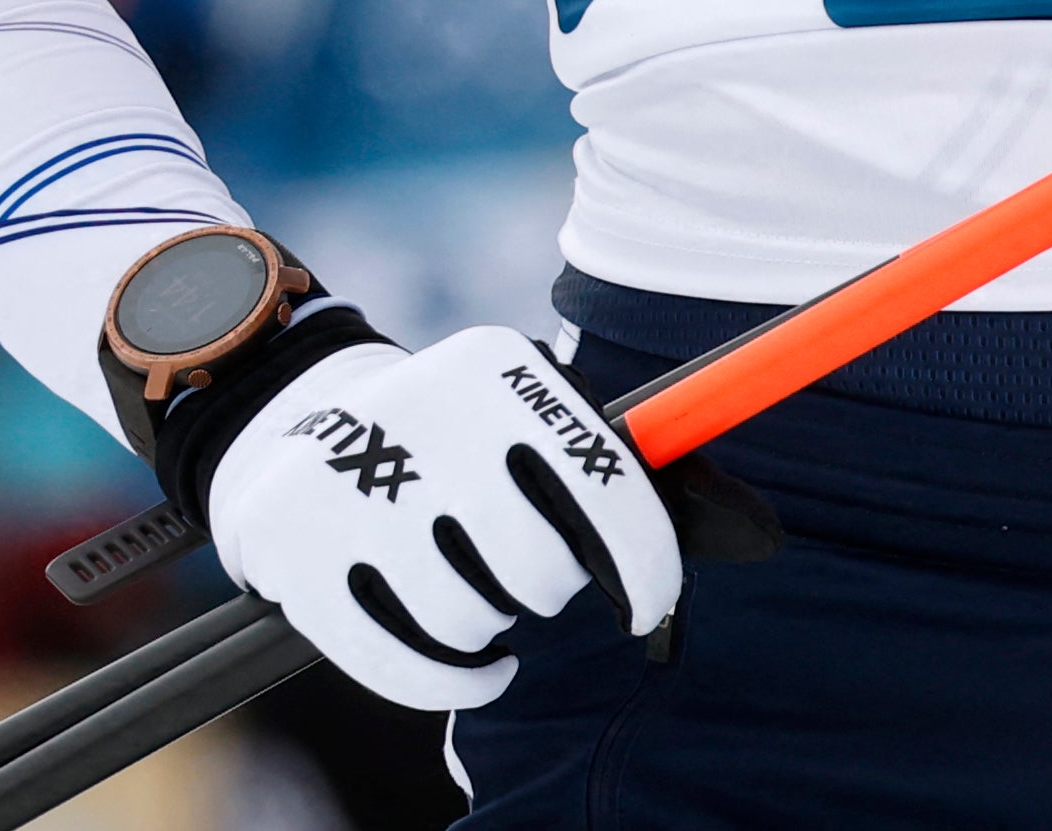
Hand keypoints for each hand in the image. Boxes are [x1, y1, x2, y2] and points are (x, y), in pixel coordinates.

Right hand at [199, 326, 682, 710]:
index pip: (602, 483)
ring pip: (471, 621)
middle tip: (528, 574)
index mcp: (494, 371)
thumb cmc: (460, 441)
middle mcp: (420, 419)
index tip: (649, 602)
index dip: (644, 560)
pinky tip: (477, 666)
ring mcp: (348, 490)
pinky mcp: (296, 558)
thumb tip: (760, 534)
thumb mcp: (530, 417)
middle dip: (545, 588)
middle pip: (535, 569)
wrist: (291, 423)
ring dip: (492, 631)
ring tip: (479, 597)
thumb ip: (628, 469)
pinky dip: (454, 680)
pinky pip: (404, 667)